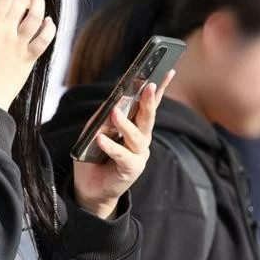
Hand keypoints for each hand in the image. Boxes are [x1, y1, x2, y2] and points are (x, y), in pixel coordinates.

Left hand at [73, 71, 174, 219]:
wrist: (91, 188)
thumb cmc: (95, 156)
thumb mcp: (96, 130)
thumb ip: (104, 116)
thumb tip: (112, 101)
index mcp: (136, 127)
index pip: (149, 104)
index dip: (160, 88)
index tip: (168, 70)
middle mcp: (142, 139)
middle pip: (147, 117)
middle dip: (149, 101)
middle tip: (148, 86)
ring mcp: (139, 155)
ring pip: (136, 136)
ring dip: (125, 123)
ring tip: (115, 113)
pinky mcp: (131, 170)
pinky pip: (122, 156)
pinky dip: (111, 147)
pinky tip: (102, 139)